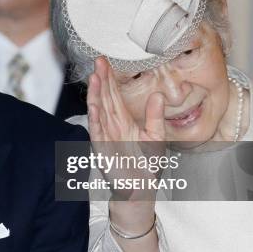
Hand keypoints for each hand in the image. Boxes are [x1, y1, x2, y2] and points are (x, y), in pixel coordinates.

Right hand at [87, 57, 165, 200]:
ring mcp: (105, 137)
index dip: (110, 78)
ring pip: (99, 111)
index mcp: (123, 121)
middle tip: (98, 60)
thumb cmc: (145, 166)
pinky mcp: (103, 150)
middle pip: (105, 98)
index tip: (106, 61)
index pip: (114, 95)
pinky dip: (95, 120)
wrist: (140, 190)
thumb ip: (155, 116)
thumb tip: (158, 95)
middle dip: (101, 79)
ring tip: (94, 77)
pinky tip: (94, 107)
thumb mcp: (156, 137)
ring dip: (95, 95)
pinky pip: (98, 133)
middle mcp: (111, 126)